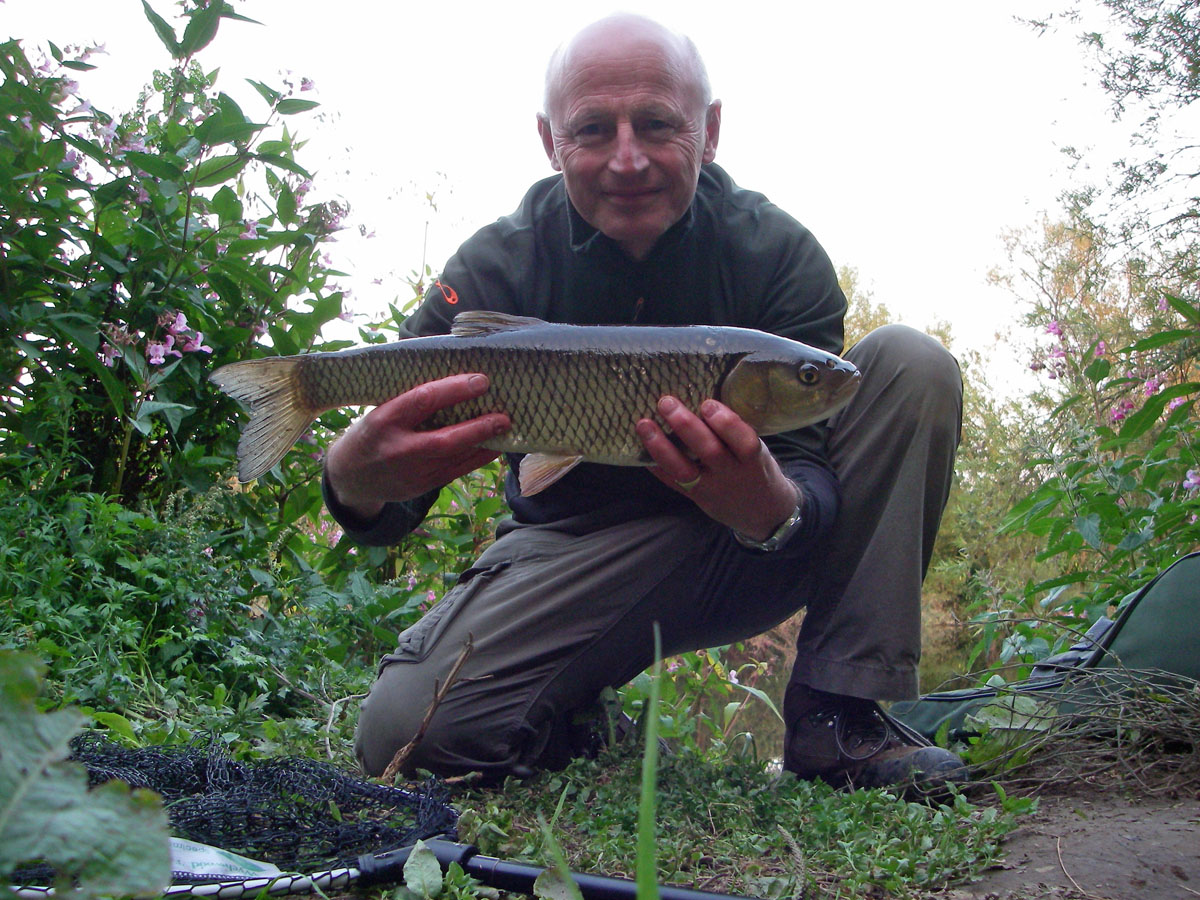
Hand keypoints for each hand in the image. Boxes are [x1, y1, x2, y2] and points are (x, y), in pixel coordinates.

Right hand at [324, 373, 510, 520]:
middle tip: (504, 416)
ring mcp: (411, 472)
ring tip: (506, 427)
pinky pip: (456, 471)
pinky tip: (494, 445)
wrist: (350, 479)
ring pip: (455, 458)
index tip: (480, 380)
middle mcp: (398, 449)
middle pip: (444, 440)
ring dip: (484, 443)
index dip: (454, 390)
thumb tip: (452, 370)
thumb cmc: (370, 433)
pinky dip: (477, 458)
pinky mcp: (422, 486)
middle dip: (477, 427)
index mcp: (383, 420)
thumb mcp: (378, 410)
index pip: (422, 401)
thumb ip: (410, 398)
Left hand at [635, 396, 797, 540]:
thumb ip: (736, 433)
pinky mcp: (694, 498)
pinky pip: (671, 483)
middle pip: (709, 451)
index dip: (726, 423)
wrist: (763, 513)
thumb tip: (702, 396)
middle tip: (666, 402)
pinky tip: (638, 450)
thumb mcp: (758, 452)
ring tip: (644, 424)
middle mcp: (731, 475)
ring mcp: (711, 489)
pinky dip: (654, 466)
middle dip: (686, 425)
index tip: (707, 403)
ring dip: (661, 446)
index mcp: (752, 460)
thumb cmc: (756, 470)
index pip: (744, 441)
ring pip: (683, 470)